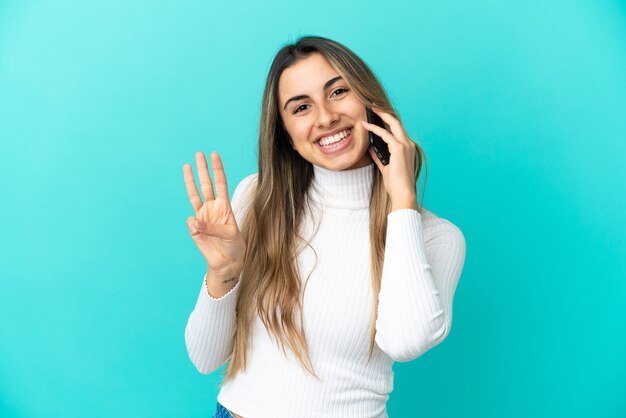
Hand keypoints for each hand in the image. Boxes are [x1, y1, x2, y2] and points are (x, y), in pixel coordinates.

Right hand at [183, 151, 245, 278]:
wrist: (227, 262)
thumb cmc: (234, 246)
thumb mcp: (230, 235)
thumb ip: (212, 228)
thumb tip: (193, 222)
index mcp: (225, 206)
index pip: (221, 183)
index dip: (218, 169)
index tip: (214, 155)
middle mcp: (213, 208)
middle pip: (206, 184)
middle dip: (203, 169)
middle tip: (199, 153)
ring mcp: (202, 217)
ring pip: (194, 195)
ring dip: (190, 181)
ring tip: (186, 165)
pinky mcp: (194, 229)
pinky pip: (191, 223)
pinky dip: (194, 225)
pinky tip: (199, 231)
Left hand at [361, 107, 417, 209]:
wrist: (402, 192)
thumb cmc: (396, 183)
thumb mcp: (385, 167)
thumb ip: (380, 156)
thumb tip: (371, 148)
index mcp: (407, 147)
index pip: (397, 129)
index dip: (387, 121)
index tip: (377, 115)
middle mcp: (408, 143)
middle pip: (397, 122)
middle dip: (385, 112)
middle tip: (373, 105)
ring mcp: (405, 145)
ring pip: (393, 123)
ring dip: (381, 115)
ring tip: (370, 108)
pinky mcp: (399, 148)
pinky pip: (385, 134)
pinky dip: (375, 129)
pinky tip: (366, 126)